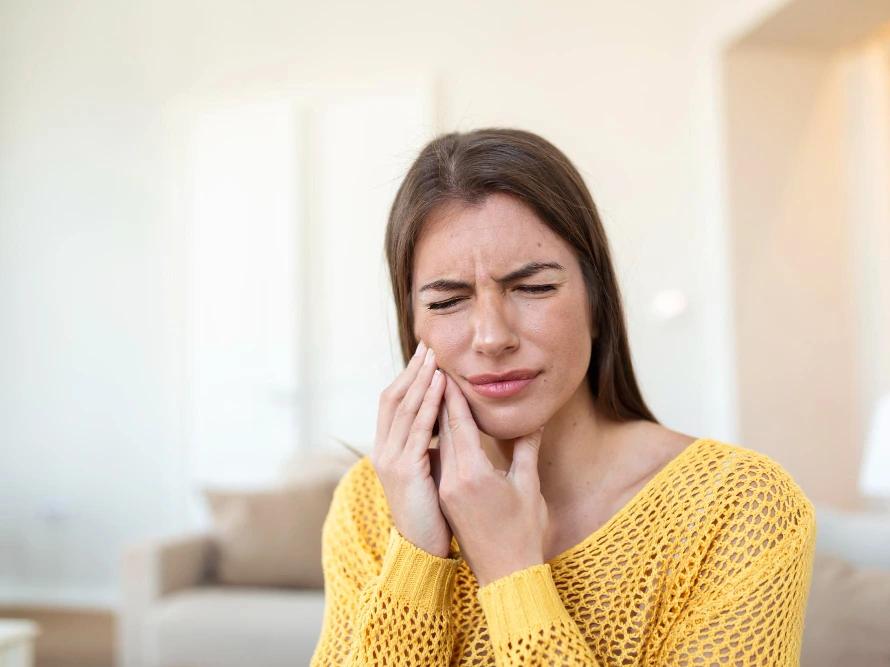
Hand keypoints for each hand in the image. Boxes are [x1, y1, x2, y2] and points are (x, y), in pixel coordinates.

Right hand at [370, 341, 451, 557]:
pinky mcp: (404, 470)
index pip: (393, 403)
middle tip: (429, 345)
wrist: (423, 551)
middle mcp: (383, 451)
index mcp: (388, 450)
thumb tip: (448, 428)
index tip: (425, 356)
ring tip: (435, 357)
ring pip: (404, 408)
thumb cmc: (433, 515)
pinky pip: (417, 428)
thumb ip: (434, 449)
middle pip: (393, 397)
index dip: (408, 377)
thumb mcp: (431, 474)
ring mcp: (390, 459)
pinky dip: (428, 403)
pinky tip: (440, 385)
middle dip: (412, 370)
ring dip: (420, 379)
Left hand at [436, 372, 547, 585]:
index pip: (458, 425)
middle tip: (435, 369)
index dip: (452, 396)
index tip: (446, 370)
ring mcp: (446, 490)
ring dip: (437, 417)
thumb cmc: (523, 532)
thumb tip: (533, 421)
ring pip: (438, 445)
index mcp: (473, 474)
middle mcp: (453, 480)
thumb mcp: (528, 487)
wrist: (505, 574)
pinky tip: (440, 427)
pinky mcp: (446, 498)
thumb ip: (526, 450)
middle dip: (440, 399)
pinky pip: (439, 460)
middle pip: (443, 430)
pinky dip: (440, 439)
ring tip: (435, 390)